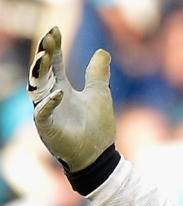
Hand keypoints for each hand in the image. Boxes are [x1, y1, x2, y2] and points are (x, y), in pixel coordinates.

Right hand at [27, 26, 114, 172]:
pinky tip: (59, 93)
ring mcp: (46, 111)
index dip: (53, 47)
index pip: (54, 63)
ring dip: (40, 72)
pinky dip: (50, 102)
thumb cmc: (97, 126)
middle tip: (48, 39)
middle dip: (44, 55)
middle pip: (42, 71)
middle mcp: (50, 96)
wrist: (99, 156)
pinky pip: (43, 113)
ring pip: (37, 88)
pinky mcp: (47, 127)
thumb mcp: (99, 93)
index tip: (55, 30)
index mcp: (60, 87)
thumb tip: (102, 51)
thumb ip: (97, 73)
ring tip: (45, 56)